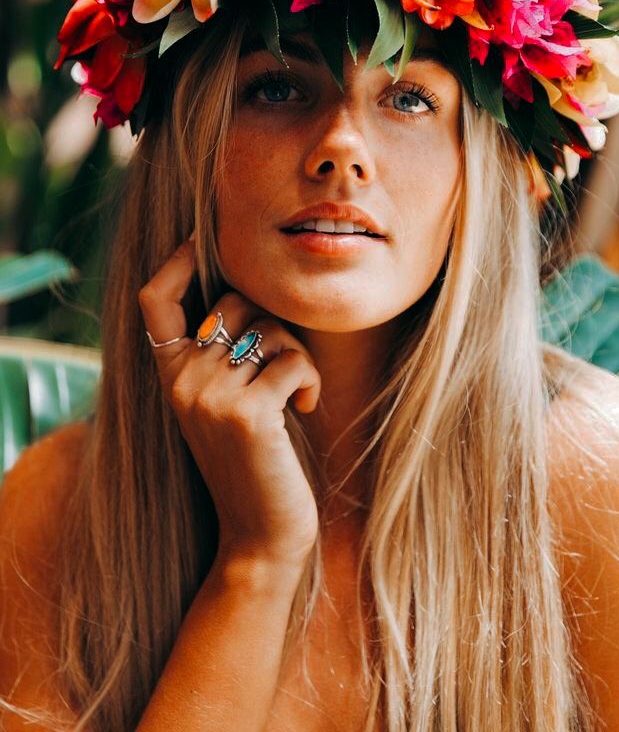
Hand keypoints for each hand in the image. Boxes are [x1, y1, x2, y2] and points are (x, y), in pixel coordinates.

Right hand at [138, 237, 320, 571]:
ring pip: (270, 330)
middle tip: (284, 366)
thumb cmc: (254, 460)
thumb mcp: (222, 402)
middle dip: (273, 325)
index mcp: (169, 374)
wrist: (260, 535)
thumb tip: (243, 291)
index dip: (176, 261)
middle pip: (236, 303)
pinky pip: (293, 360)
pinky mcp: (246, 413)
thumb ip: (217, 353)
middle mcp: (180, 380)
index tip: (202, 239)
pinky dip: (309, 380)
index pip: (153, 300)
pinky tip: (304, 408)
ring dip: (296, 357)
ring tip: (293, 394)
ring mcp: (209, 395)